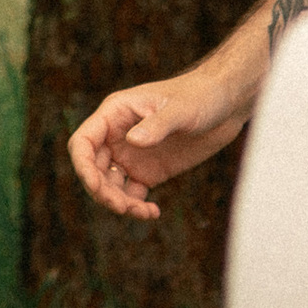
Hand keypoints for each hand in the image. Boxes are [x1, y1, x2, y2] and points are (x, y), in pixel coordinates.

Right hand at [67, 64, 249, 220]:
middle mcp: (118, 136)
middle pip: (93, 170)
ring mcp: (132, 155)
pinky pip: (131, 195)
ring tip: (144, 212)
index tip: (96, 186)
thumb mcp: (180, 109)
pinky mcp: (148, 171)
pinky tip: (153, 212)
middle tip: (124, 207)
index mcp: (115, 114)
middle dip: (103, 192)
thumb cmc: (200, 96)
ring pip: (110, 186)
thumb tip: (132, 142)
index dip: (83, 166)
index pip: (83, 142)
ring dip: (119, 203)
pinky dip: (136, 207)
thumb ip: (157, 124)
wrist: (225, 105)